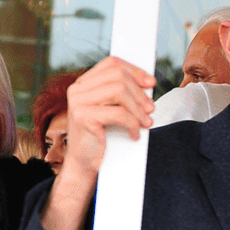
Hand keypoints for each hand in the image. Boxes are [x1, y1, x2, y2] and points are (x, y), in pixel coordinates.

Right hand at [41, 57, 154, 229]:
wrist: (84, 165)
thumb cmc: (101, 137)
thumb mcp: (112, 110)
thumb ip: (122, 95)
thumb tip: (149, 83)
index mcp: (83, 84)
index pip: (112, 64)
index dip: (134, 70)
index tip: (151, 83)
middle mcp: (77, 89)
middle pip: (118, 76)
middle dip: (140, 92)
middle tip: (151, 109)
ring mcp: (78, 102)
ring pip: (119, 91)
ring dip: (138, 108)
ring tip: (146, 122)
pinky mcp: (83, 116)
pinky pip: (118, 113)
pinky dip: (132, 124)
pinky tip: (135, 134)